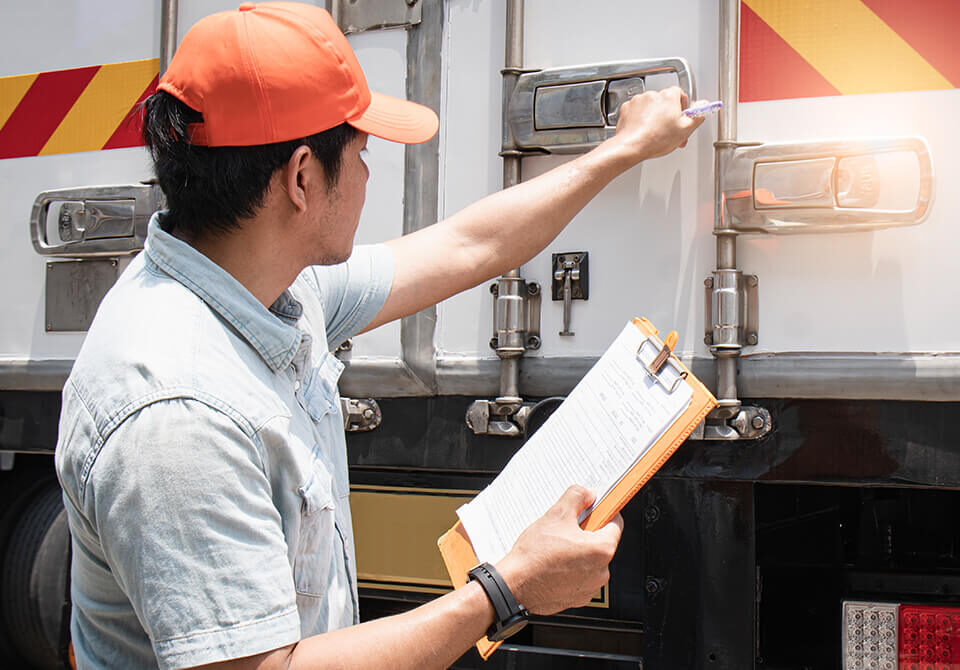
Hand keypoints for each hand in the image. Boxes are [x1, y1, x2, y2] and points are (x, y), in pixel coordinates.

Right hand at [494, 486, 623, 614]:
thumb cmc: (535, 555)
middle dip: (587, 534)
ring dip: (579, 553)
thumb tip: (587, 494)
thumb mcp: (556, 515)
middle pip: (602, 543)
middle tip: (567, 529)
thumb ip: (576, 497)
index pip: (615, 524)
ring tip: (557, 548)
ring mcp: (590, 588)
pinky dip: (571, 570)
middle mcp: (601, 572)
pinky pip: (581, 578)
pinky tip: (554, 564)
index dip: (603, 513)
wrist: (515, 585)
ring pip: (590, 561)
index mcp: (602, 549)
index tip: (593, 510)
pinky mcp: (578, 598)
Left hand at [610, 86, 705, 164]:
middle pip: (665, 102)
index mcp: (668, 97)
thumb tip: (704, 106)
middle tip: (670, 131)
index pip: (680, 94)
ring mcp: (638, 101)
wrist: (631, 146)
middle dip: (668, 115)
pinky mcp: (627, 109)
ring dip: (654, 117)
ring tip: (655, 133)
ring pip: (651, 107)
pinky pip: (637, 112)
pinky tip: (644, 131)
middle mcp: (653, 95)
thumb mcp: (685, 129)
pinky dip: (640, 120)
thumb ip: (698, 115)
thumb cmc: (655, 139)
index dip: (682, 107)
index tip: (682, 117)